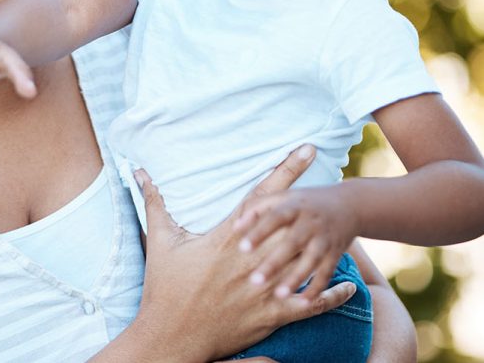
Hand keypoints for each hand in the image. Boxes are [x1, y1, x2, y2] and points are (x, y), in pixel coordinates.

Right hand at [127, 147, 357, 362]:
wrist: (169, 337)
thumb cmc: (164, 286)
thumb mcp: (159, 240)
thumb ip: (154, 202)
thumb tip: (139, 171)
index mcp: (227, 237)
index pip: (264, 196)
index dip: (287, 170)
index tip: (307, 150)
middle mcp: (250, 259)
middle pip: (291, 225)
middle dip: (313, 203)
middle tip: (335, 184)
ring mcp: (263, 289)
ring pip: (304, 263)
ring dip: (326, 248)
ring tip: (346, 233)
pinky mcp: (270, 316)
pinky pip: (308, 305)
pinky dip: (330, 296)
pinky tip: (348, 287)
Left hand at [233, 184, 357, 301]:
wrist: (349, 204)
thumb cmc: (303, 203)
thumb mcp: (283, 197)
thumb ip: (257, 208)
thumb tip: (234, 227)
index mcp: (294, 205)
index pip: (274, 218)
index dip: (258, 231)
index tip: (241, 247)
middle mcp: (311, 221)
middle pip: (291, 242)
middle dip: (274, 262)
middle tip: (254, 280)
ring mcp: (324, 238)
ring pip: (310, 261)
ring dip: (295, 278)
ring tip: (278, 295)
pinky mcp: (335, 254)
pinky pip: (327, 273)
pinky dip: (317, 287)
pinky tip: (303, 301)